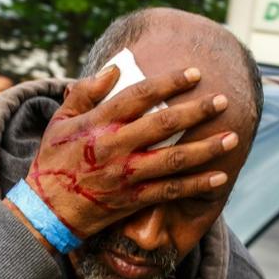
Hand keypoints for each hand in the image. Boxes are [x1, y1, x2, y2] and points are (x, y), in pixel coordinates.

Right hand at [25, 65, 237, 239]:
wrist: (46, 210)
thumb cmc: (53, 160)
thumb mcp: (59, 120)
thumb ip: (85, 92)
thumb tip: (114, 69)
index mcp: (98, 124)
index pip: (139, 96)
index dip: (169, 82)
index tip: (195, 73)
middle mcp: (116, 147)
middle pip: (164, 125)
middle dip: (197, 111)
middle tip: (223, 100)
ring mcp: (126, 175)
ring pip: (174, 159)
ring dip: (206, 148)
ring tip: (232, 137)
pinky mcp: (133, 199)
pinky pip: (171, 191)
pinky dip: (197, 185)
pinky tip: (220, 177)